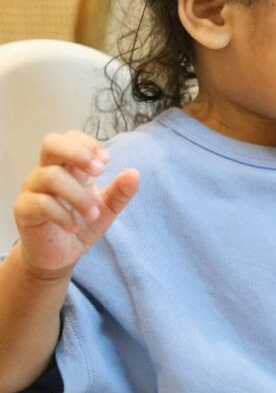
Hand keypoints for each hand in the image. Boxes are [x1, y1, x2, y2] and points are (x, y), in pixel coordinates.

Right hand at [13, 131, 138, 279]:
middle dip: (78, 153)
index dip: (88, 144)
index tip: (106, 162)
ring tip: (92, 214)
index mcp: (68, 166)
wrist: (61, 255)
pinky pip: (41, 203)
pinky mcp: (24, 209)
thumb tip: (135, 173)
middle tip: (99, 172)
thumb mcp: (107, 208)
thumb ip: (121, 191)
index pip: (70, 137)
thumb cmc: (82, 224)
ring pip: (51, 176)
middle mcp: (46, 172)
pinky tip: (74, 227)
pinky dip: (63, 215)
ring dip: (79, 195)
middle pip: (51, 143)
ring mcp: (32, 189)